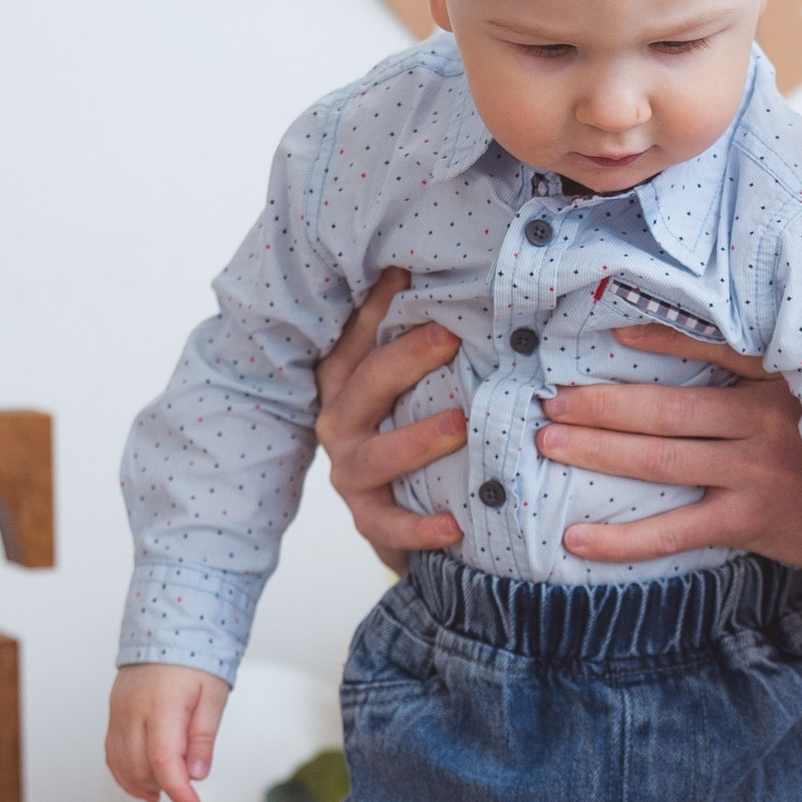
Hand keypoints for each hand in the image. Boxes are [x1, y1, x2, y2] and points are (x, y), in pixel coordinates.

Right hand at [106, 663, 230, 801]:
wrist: (165, 633)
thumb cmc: (193, 662)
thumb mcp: (212, 697)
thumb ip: (203, 737)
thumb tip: (197, 774)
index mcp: (162, 707)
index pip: (163, 760)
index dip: (178, 790)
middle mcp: (133, 713)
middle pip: (139, 767)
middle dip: (164, 787)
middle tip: (186, 793)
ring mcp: (119, 715)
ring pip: (121, 764)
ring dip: (142, 786)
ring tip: (164, 793)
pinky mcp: (113, 717)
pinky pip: (112, 754)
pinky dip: (124, 774)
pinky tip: (142, 784)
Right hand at [317, 266, 467, 561]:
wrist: (401, 521)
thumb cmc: (411, 432)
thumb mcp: (411, 383)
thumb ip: (423, 337)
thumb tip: (440, 274)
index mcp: (346, 382)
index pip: (358, 338)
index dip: (379, 307)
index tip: (409, 277)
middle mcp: (339, 423)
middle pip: (365, 385)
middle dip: (406, 360)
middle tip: (451, 336)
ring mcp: (349, 473)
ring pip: (375, 456)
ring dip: (418, 439)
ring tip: (462, 423)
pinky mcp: (368, 520)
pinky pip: (389, 525)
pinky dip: (419, 527)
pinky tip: (454, 524)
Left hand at [539, 324, 801, 578]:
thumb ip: (774, 372)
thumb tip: (697, 343)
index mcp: (784, 381)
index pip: (717, 348)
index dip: (662, 340)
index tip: (612, 334)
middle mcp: (768, 422)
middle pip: (669, 409)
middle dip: (602, 404)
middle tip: (551, 401)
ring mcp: (758, 473)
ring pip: (662, 460)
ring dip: (599, 451)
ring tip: (550, 443)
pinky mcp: (751, 521)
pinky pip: (674, 531)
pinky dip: (623, 537)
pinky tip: (577, 538)